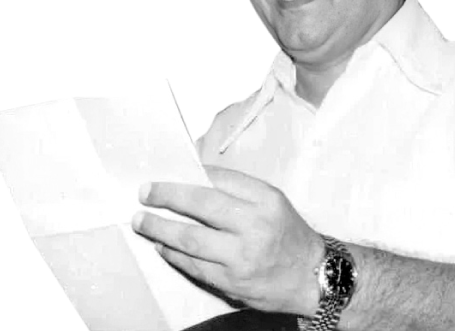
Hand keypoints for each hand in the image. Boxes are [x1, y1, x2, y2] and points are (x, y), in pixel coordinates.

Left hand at [132, 165, 323, 314]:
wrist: (312, 277)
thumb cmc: (290, 235)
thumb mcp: (274, 202)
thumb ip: (238, 189)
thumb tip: (195, 177)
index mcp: (266, 200)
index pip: (219, 180)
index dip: (189, 176)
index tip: (167, 173)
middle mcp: (254, 226)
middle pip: (201, 205)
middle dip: (167, 196)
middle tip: (145, 193)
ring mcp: (241, 257)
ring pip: (190, 239)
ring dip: (161, 228)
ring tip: (142, 221)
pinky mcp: (231, 282)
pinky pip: (193, 265)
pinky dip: (173, 254)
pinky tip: (162, 245)